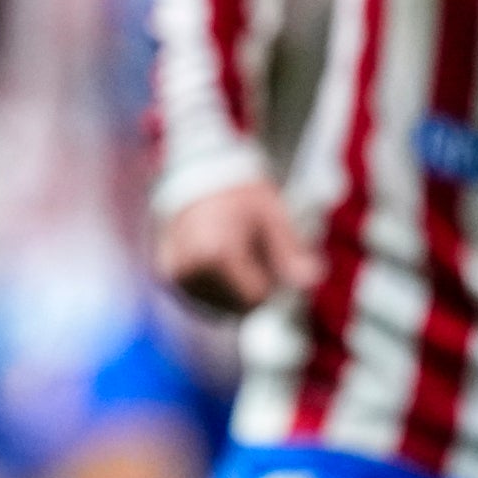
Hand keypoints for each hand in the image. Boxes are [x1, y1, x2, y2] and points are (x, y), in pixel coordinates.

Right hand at [156, 178, 319, 314]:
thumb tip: (311, 280)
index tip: (270, 255)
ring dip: (232, 289)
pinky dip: (212, 288)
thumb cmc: (238, 192)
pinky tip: (216, 261)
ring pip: (218, 306)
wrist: (196, 171)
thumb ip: (290, 250)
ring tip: (232, 250)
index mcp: (216, 253)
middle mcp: (189, 267)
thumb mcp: (270, 213)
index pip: (256, 297)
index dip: (270, 280)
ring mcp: (174, 273)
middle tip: (252, 249)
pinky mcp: (166, 275)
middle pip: (236, 305)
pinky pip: (199, 298)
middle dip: (251, 286)